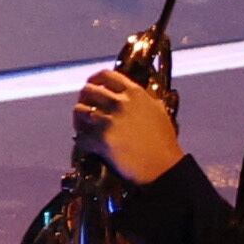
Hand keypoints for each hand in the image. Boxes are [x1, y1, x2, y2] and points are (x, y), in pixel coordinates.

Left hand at [74, 68, 184, 186]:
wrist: (163, 168)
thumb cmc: (164, 142)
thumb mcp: (160, 112)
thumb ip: (147, 99)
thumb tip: (141, 92)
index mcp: (135, 93)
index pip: (106, 75)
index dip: (95, 78)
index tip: (91, 83)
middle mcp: (120, 102)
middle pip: (88, 90)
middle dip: (84, 98)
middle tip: (85, 105)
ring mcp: (109, 120)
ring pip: (80, 110)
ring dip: (79, 117)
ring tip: (81, 123)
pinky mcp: (101, 138)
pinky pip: (81, 134)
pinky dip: (80, 138)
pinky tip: (84, 140)